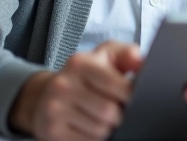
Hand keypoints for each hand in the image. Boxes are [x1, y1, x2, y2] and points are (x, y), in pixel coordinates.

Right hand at [11, 41, 142, 140]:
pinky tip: (91, 127)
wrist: (45, 96)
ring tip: (103, 118)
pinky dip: (96, 138)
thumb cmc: (84, 75)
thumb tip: (141, 62)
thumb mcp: (104, 56)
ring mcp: (55, 109)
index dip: (131, 95)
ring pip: (100, 130)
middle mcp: (63, 85)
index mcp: (79, 63)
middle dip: (120, 114)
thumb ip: (126, 54)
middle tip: (117, 109)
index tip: (132, 97)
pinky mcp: (52, 131)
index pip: (116, 84)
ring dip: (108, 128)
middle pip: (109, 111)